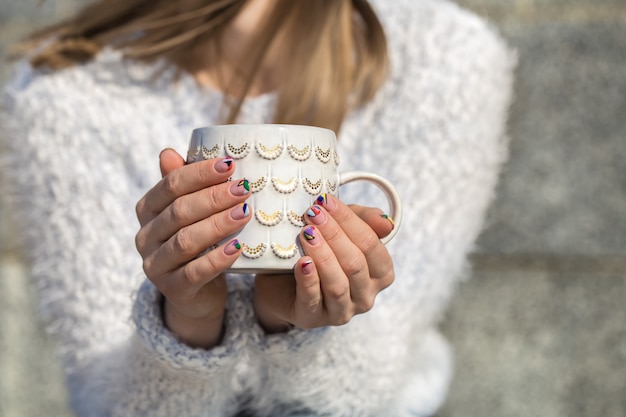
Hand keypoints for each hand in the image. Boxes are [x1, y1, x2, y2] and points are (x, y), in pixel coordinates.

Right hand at [135, 149, 251, 346]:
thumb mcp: (192, 212)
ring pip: (185, 241)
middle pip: (179, 211)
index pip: (170, 185)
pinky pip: (194, 273)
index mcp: (148, 210)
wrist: (199, 292)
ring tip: (244, 213)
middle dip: (213, 197)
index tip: (230, 164)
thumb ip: (184, 184)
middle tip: (244, 188)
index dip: (200, 173)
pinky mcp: (172, 290)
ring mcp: (155, 266)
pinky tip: (238, 248)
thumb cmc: (200, 242)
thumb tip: (168, 152)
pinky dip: (217, 259)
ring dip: (217, 224)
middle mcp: (145, 237)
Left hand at [254, 194, 394, 332]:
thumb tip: (385, 222)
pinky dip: (309, 280)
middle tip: (312, 213)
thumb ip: (364, 220)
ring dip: (322, 255)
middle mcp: (366, 296)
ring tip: (306, 233)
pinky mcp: (312, 319)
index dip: (350, 221)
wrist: (280, 282)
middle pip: (355, 264)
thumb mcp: (341, 229)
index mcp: (380, 274)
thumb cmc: (319, 251)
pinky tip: (302, 263)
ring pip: (338, 284)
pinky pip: (313, 299)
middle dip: (333, 234)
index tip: (326, 201)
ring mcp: (341, 311)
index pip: (371, 245)